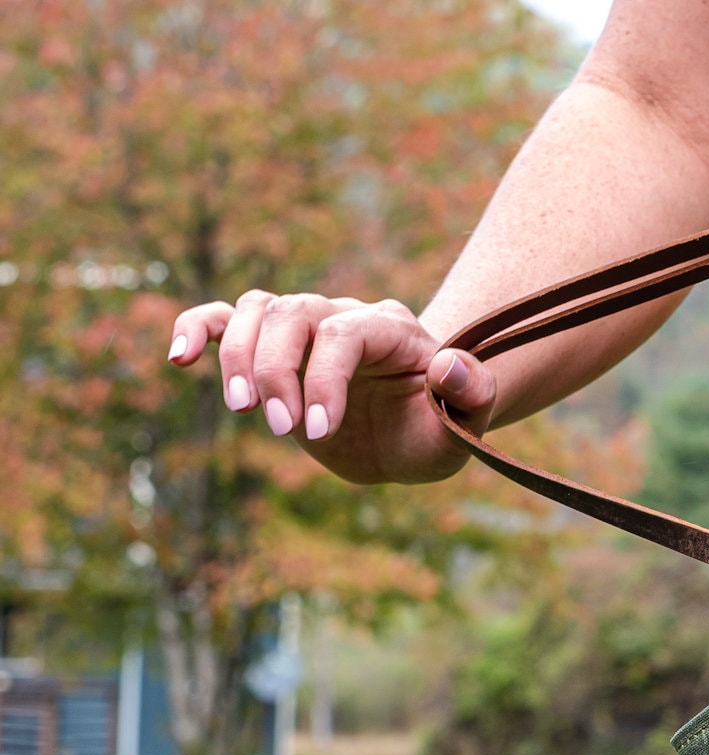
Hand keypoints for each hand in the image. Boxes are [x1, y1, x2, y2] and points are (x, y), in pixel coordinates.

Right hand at [167, 293, 494, 483]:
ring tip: (242, 409)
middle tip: (284, 430)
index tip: (316, 432)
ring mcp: (306, 327)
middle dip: (278, 371)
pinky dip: (197, 329)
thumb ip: (470, 395)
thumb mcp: (463, 425)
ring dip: (238, 356)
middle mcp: (344, 314)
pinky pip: (225, 318)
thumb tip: (448, 365)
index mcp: (391, 329)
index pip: (344, 332)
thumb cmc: (438, 428)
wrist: (415, 429)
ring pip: (257, 309)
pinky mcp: (274, 348)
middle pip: (292, 313)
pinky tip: (178, 359)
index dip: (322, 378)